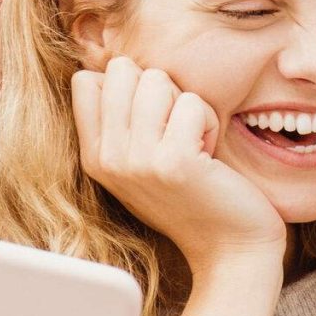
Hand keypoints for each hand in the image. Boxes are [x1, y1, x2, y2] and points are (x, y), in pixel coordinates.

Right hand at [72, 55, 285, 276]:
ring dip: (187, 105)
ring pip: (156, 79)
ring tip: (193, 143)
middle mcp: (106, 159)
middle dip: (160, 89)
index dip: (129, 87)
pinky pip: (193, 102)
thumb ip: (120, 121)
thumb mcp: (140, 162)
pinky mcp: (173, 162)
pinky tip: (209, 156)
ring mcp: (136, 161)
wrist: (229, 249)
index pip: (85, 81)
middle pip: (121, 70)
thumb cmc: (194, 197)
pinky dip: (209, 122)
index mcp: (92, 156)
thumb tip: (112, 65)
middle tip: (177, 131)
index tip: (152, 124)